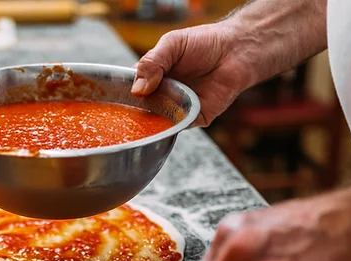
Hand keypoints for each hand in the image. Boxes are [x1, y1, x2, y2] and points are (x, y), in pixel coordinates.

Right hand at [131, 24, 254, 126]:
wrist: (236, 51)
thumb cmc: (205, 43)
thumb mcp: (173, 44)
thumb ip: (153, 62)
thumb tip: (137, 88)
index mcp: (152, 77)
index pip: (130, 89)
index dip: (122, 94)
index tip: (114, 98)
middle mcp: (161, 95)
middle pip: (140, 109)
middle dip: (133, 112)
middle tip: (125, 113)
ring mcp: (176, 108)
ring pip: (156, 122)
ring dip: (150, 122)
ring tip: (144, 115)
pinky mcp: (192, 119)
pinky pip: (177, 126)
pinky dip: (171, 125)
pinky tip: (166, 118)